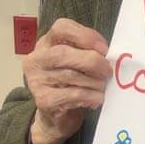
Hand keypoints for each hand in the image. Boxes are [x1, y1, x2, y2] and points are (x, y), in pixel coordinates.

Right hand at [24, 18, 111, 143]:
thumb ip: (88, 52)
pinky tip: (97, 99)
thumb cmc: (71, 83)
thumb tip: (108, 55)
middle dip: (92, 61)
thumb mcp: (77, 61)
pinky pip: (71, 95)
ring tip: (104, 86)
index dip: (85, 36)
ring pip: (69, 75)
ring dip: (94, 81)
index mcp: (47, 42)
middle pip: (63, 53)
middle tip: (108, 71)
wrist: (57, 116)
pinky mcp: (42, 100)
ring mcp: (36, 80)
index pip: (61, 28)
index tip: (104, 48)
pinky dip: (89, 96)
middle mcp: (36, 58)